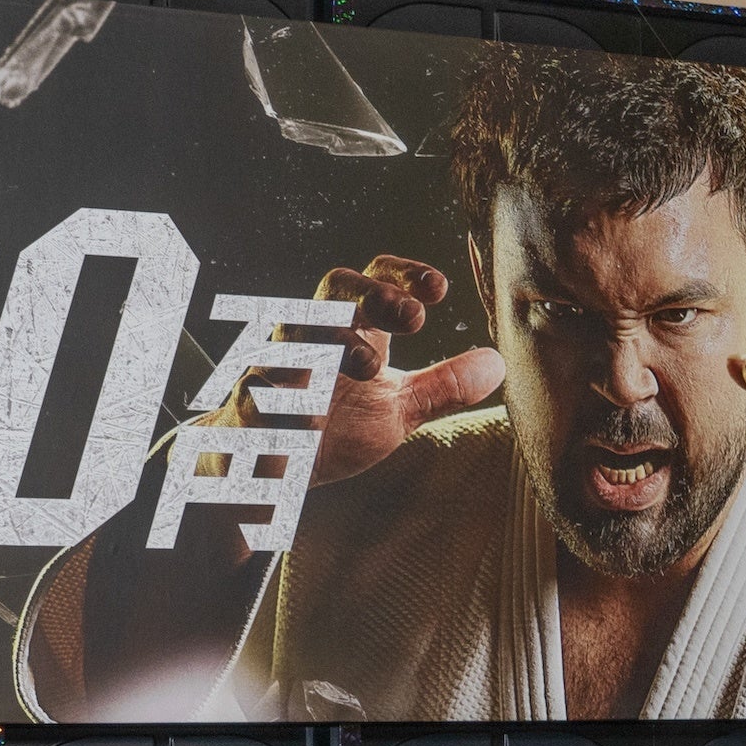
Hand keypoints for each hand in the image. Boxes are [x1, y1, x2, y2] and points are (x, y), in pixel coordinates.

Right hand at [226, 255, 502, 486]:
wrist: (264, 471)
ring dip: (334, 338)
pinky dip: (286, 393)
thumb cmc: (330, 430)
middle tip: (414, 320)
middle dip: (374, 294)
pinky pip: (259, 387)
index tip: (439, 288)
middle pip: (335, 286)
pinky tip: (311, 412)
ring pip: (294, 328)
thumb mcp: (397, 411)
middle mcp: (315, 337)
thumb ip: (442, 387)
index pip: (375, 279)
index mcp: (352, 332)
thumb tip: (497, 363)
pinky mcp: (248, 405)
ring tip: (370, 366)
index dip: (404, 274)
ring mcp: (278, 368)